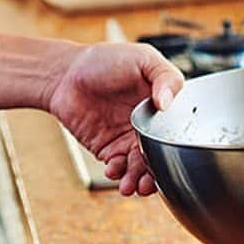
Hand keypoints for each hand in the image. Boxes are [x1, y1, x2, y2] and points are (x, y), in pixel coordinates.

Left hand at [44, 43, 183, 195]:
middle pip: (162, 157)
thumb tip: (168, 104)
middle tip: (149, 182)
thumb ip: (165, 77)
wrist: (65, 74)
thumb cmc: (104, 60)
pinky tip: (114, 170)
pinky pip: (120, 168)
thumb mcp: (143, 58)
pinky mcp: (109, 149)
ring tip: (132, 185)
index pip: (179, 133)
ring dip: (138, 180)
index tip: (173, 161)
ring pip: (141, 168)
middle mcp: (149, 126)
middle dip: (157, 174)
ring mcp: (129, 139)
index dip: (178, 150)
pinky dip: (119, 174)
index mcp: (164, 107)